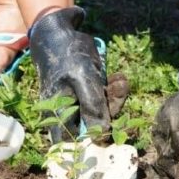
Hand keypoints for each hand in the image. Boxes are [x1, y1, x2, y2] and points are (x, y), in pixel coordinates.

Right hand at [28, 6, 108, 142]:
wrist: (59, 31)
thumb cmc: (66, 56)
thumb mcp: (82, 79)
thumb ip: (92, 107)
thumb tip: (102, 137)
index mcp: (58, 117)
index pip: (75, 144)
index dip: (93, 147)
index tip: (114, 140)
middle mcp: (68, 115)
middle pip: (95, 128)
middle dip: (112, 112)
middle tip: (119, 91)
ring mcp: (80, 104)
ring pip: (104, 112)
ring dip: (116, 98)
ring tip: (120, 79)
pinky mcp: (89, 94)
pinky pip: (105, 99)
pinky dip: (114, 89)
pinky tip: (119, 77)